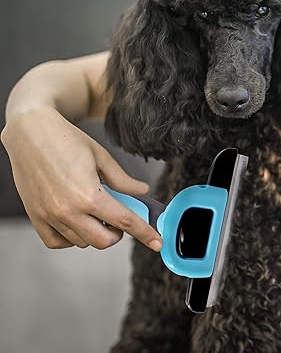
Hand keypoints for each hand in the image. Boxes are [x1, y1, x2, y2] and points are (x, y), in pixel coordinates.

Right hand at [1, 106, 161, 250]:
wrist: (30, 133)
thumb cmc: (65, 140)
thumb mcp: (102, 157)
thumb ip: (123, 180)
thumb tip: (142, 191)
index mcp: (89, 195)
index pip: (125, 222)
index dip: (144, 233)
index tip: (156, 242)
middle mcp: (68, 211)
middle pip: (104, 241)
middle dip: (118, 233)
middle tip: (118, 216)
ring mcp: (50, 216)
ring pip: (81, 242)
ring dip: (95, 232)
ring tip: (95, 211)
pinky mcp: (36, 216)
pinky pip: (57, 242)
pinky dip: (71, 237)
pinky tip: (77, 221)